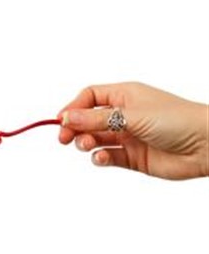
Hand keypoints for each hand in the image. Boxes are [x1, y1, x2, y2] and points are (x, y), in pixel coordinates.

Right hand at [58, 82, 207, 179]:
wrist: (207, 146)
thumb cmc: (177, 120)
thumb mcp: (131, 115)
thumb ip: (96, 119)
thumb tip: (66, 117)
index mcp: (125, 95)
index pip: (89, 97)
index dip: (73, 108)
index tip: (61, 121)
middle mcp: (124, 115)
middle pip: (88, 119)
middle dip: (74, 128)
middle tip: (64, 138)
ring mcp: (128, 136)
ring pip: (95, 138)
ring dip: (85, 142)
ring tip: (87, 146)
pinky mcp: (132, 157)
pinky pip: (107, 156)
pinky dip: (100, 158)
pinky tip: (101, 158)